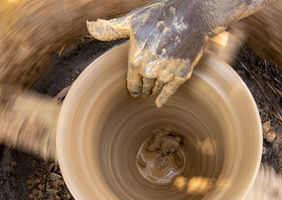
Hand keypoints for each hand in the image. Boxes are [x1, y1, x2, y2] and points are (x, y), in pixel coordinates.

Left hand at [87, 1, 211, 106]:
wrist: (191, 17)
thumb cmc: (160, 16)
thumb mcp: (133, 21)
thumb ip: (111, 29)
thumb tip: (90, 27)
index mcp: (135, 61)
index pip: (132, 84)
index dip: (133, 88)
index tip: (134, 92)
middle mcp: (149, 72)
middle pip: (145, 87)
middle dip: (144, 89)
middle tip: (145, 90)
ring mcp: (165, 75)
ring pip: (156, 89)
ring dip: (154, 90)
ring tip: (153, 89)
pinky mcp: (181, 76)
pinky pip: (169, 92)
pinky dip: (164, 98)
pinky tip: (159, 102)